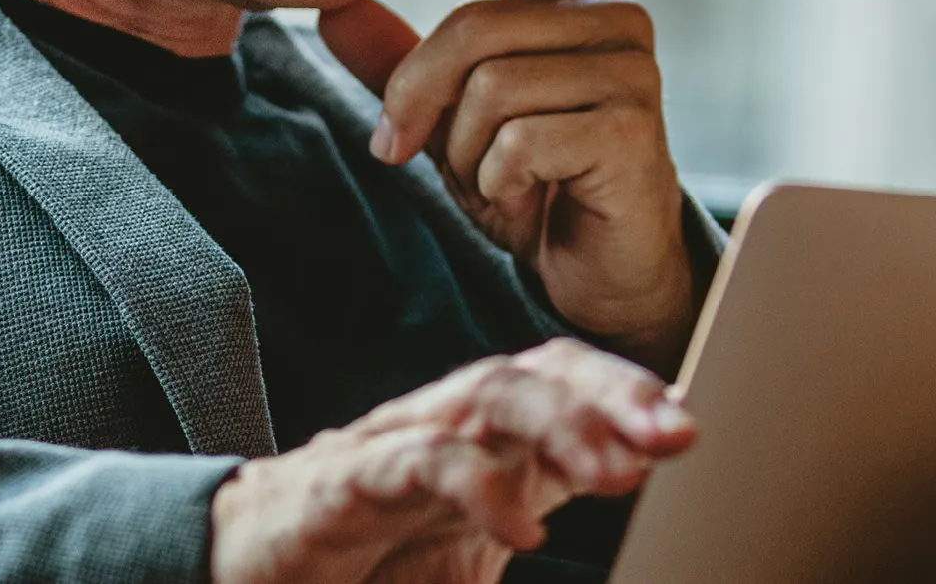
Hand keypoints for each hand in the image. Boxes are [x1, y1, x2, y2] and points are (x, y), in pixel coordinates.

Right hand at [210, 339, 694, 583]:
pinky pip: (418, 461)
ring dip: (563, 424)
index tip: (691, 427)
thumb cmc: (364, 561)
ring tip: (619, 472)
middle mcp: (446, 426)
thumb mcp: (469, 551)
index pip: (564, 380)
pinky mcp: (346, 483)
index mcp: (485, 441)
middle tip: (677, 434)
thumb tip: (630, 523)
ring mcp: (395, 446)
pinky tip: (523, 531)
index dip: (628, 391)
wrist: (244, 571)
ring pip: (487, 394)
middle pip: (537, 371)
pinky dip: (477, 486)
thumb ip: (531, 524)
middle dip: (614, 395)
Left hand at [316, 0, 698, 371]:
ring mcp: (629, 70)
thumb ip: (402, 64)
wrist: (601, 272)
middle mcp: (613, 20)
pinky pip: (521, 139)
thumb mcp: (451, 119)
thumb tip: (335, 8)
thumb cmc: (535, 186)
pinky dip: (499, 180)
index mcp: (572, 1)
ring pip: (492, 86)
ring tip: (494, 181)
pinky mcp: (631, 126)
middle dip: (416, 96)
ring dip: (466, 152)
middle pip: (474, 26)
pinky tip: (528, 197)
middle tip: (394, 150)